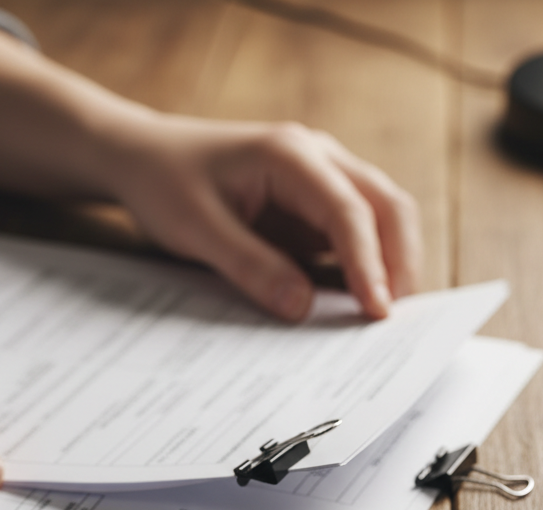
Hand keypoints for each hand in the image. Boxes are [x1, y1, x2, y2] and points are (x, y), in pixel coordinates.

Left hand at [0, 28, 420, 322]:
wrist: (142, 157)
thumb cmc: (164, 183)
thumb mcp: (197, 229)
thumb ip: (250, 267)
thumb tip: (301, 310)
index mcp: (291, 155)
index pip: (350, 211)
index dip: (370, 264)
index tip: (376, 312)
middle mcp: (318, 158)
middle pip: (387, 206)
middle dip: (399, 262)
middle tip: (389, 321)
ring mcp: (319, 179)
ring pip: (380, 218)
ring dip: (388, 264)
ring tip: (377, 318)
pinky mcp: (310, 205)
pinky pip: (351, 234)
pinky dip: (361, 267)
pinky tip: (351, 304)